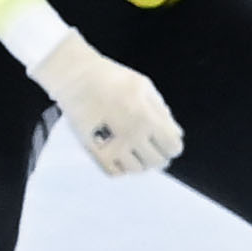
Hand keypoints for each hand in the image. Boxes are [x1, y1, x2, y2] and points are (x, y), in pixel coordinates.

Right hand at [36, 32, 181, 177]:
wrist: (75, 78)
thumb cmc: (111, 78)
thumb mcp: (144, 87)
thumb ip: (162, 112)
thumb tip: (176, 133)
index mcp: (147, 118)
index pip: (172, 148)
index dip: (173, 146)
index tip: (168, 142)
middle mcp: (131, 136)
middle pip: (157, 162)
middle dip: (159, 155)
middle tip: (152, 147)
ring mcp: (112, 146)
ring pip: (137, 170)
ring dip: (140, 161)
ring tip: (134, 148)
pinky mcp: (94, 152)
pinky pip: (115, 172)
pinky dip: (120, 166)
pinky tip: (120, 153)